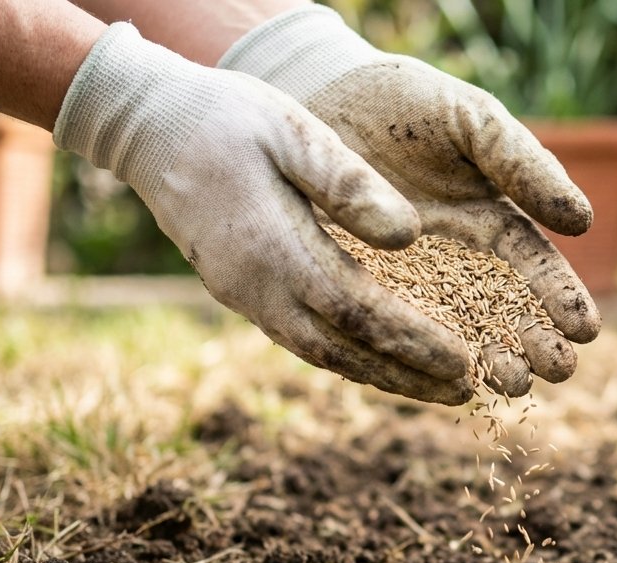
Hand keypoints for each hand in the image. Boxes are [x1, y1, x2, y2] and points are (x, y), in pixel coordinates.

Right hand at [54, 23, 472, 404]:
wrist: (150, 127)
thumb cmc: (228, 116)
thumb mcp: (292, 131)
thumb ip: (348, 184)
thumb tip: (408, 238)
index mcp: (272, 246)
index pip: (356, 310)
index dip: (412, 341)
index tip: (463, 359)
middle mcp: (256, 286)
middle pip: (342, 350)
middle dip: (407, 375)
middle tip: (466, 392)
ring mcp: (244, 297)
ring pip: (321, 353)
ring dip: (381, 376)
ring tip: (436, 390)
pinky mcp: (242, 295)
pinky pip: (302, 340)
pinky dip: (349, 358)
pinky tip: (384, 362)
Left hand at [220, 7, 601, 396]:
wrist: (314, 95)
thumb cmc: (402, 103)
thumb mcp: (470, 121)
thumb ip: (523, 164)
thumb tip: (583, 222)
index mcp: (493, 223)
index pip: (536, 270)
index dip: (562, 300)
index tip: (585, 329)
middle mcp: (456, 265)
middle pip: (504, 315)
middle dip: (534, 345)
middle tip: (556, 370)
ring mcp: (407, 286)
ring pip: (454, 336)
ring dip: (486, 363)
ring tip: (509, 383)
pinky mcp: (358, 296)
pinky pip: (389, 336)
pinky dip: (413, 360)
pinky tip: (436, 377)